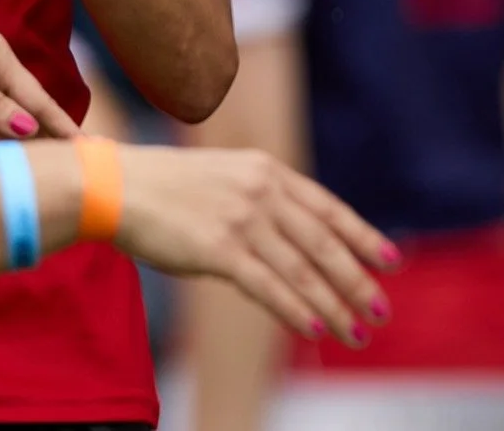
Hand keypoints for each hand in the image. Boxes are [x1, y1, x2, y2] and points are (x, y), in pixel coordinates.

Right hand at [111, 144, 396, 347]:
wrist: (111, 185)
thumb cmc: (162, 186)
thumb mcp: (221, 176)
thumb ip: (260, 199)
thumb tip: (296, 240)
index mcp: (265, 170)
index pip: (328, 208)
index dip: (364, 237)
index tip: (392, 262)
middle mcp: (260, 191)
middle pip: (324, 244)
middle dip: (357, 281)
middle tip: (381, 311)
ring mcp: (240, 220)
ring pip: (302, 271)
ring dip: (335, 306)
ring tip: (357, 333)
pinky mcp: (218, 249)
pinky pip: (268, 287)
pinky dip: (296, 311)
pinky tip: (316, 329)